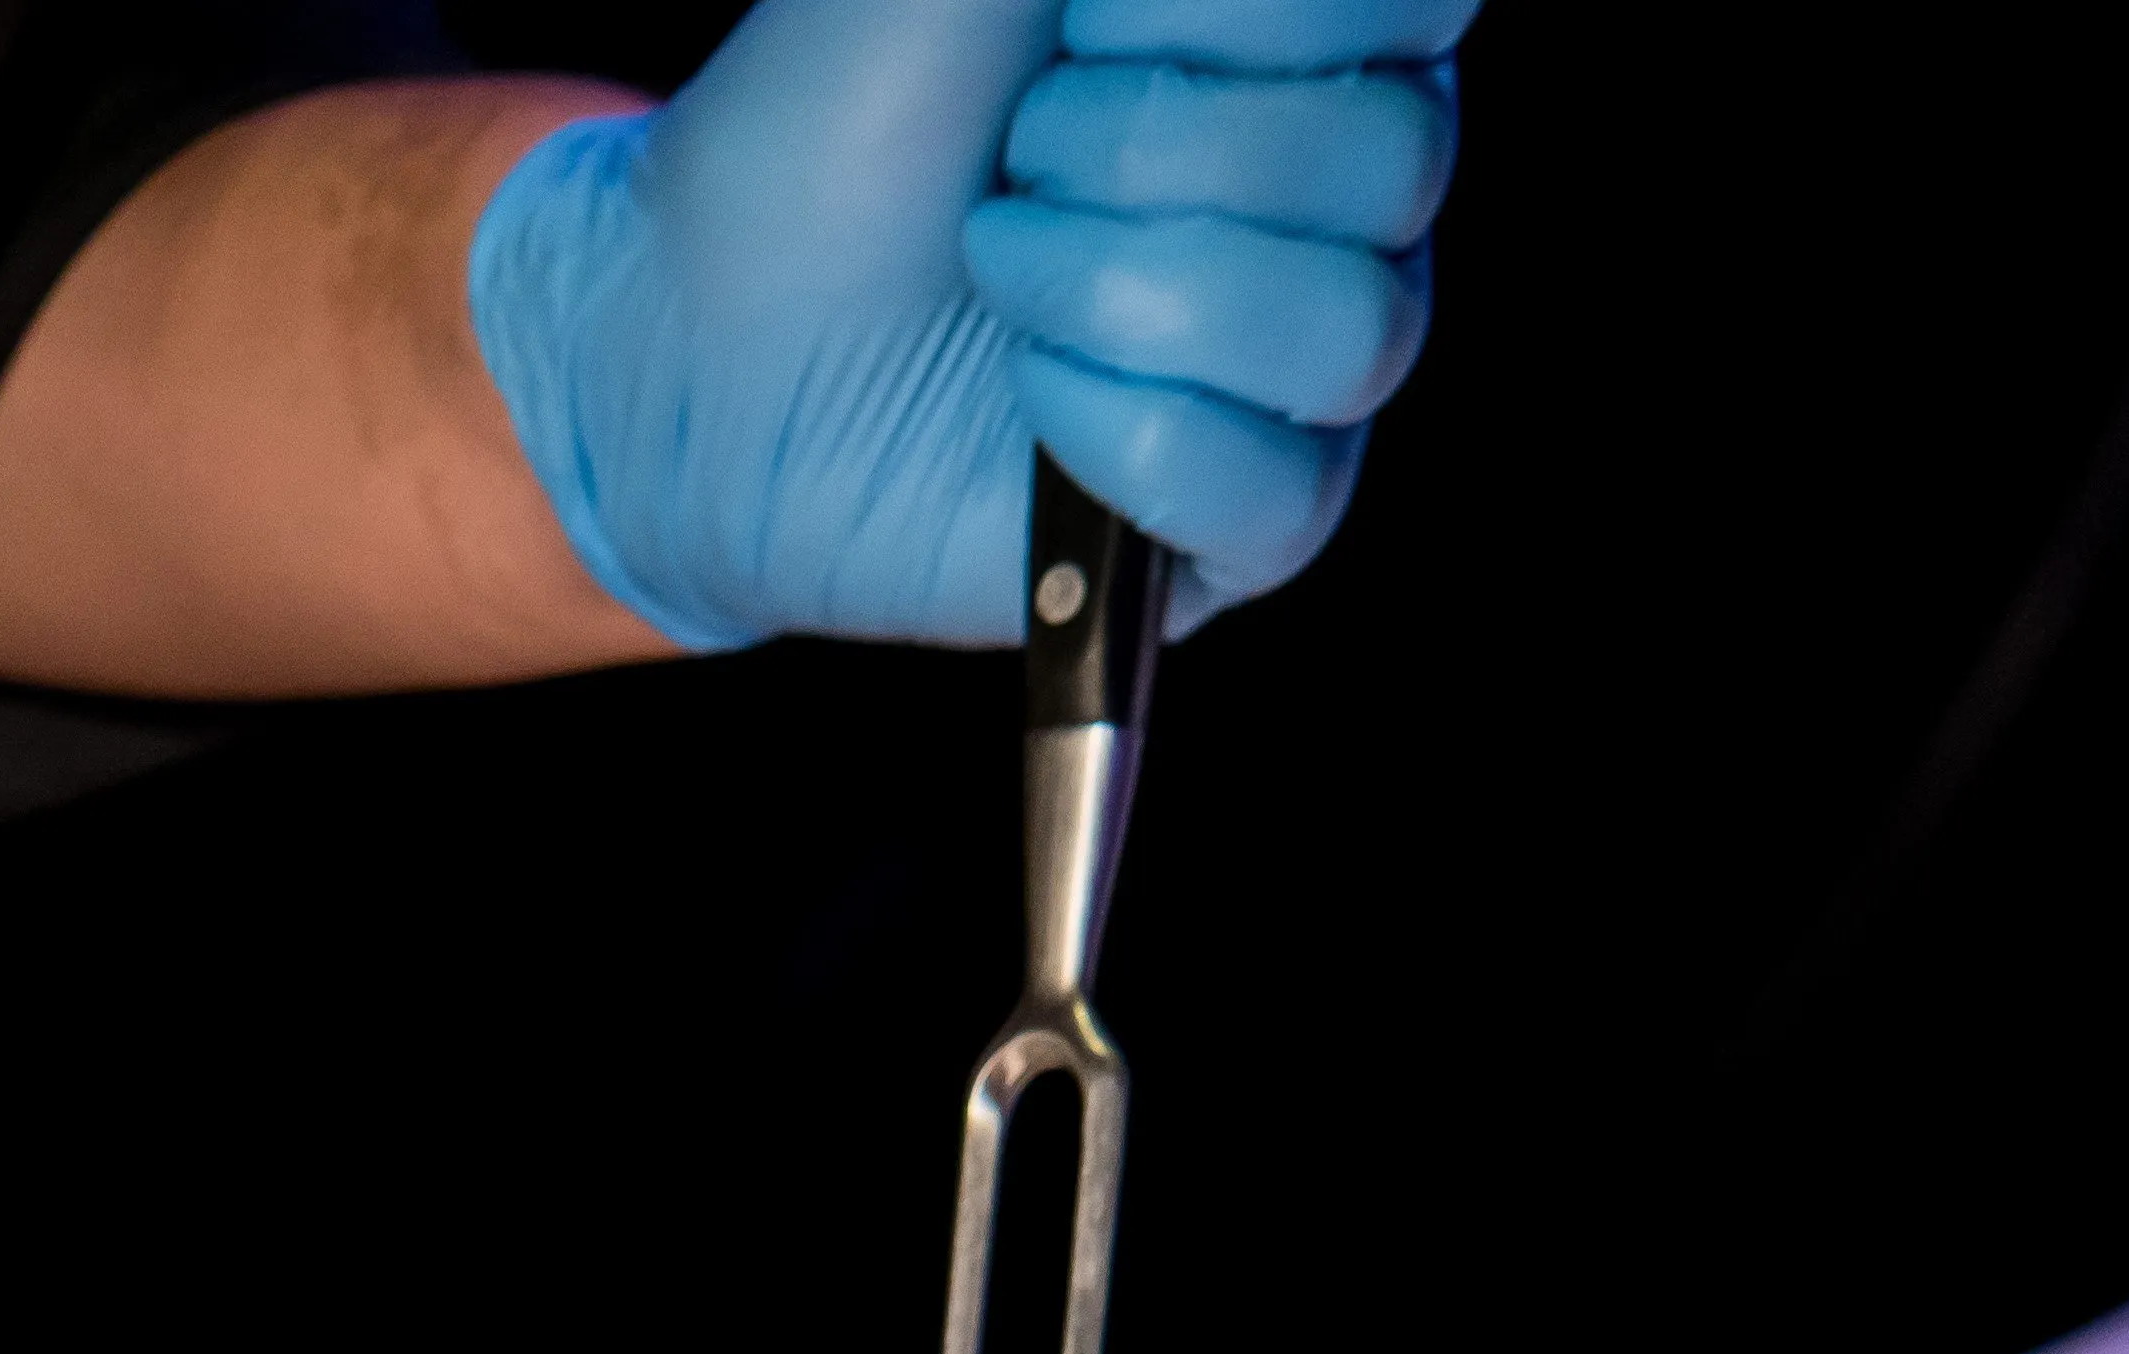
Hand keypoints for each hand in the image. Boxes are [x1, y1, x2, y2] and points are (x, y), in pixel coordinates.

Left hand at [469, 0, 1471, 654]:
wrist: (714, 330)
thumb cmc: (841, 117)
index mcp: (1309, 31)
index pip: (1414, 0)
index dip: (1250, 9)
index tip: (1085, 19)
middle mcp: (1341, 191)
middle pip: (1395, 163)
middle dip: (1157, 146)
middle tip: (1020, 156)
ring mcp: (1305, 366)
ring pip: (1347, 330)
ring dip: (1128, 291)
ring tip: (1006, 267)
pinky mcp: (1246, 525)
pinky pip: (1274, 493)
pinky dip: (1124, 437)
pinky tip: (1032, 396)